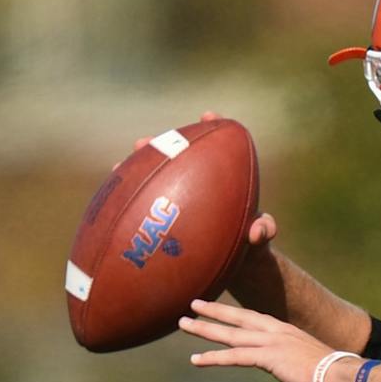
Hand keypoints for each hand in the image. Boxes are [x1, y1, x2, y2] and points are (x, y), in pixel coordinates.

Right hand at [127, 110, 279, 291]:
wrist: (239, 265)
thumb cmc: (253, 246)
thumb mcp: (261, 238)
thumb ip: (264, 231)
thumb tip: (255, 232)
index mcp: (224, 181)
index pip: (219, 149)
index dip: (213, 128)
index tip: (209, 116)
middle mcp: (199, 184)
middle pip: (177, 159)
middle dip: (160, 148)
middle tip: (144, 142)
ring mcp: (182, 199)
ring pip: (158, 179)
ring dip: (140, 169)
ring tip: (122, 165)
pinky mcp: (169, 218)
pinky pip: (148, 207)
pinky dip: (133, 201)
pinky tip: (116, 198)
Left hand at [180, 298, 350, 381]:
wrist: (348, 379)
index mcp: (290, 336)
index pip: (257, 322)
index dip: (237, 317)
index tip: (221, 312)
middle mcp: (280, 333)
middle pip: (240, 319)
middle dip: (215, 312)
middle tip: (193, 305)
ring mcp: (274, 343)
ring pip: (232, 334)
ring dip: (206, 329)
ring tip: (183, 323)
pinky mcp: (270, 357)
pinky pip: (236, 356)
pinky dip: (214, 357)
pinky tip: (196, 359)